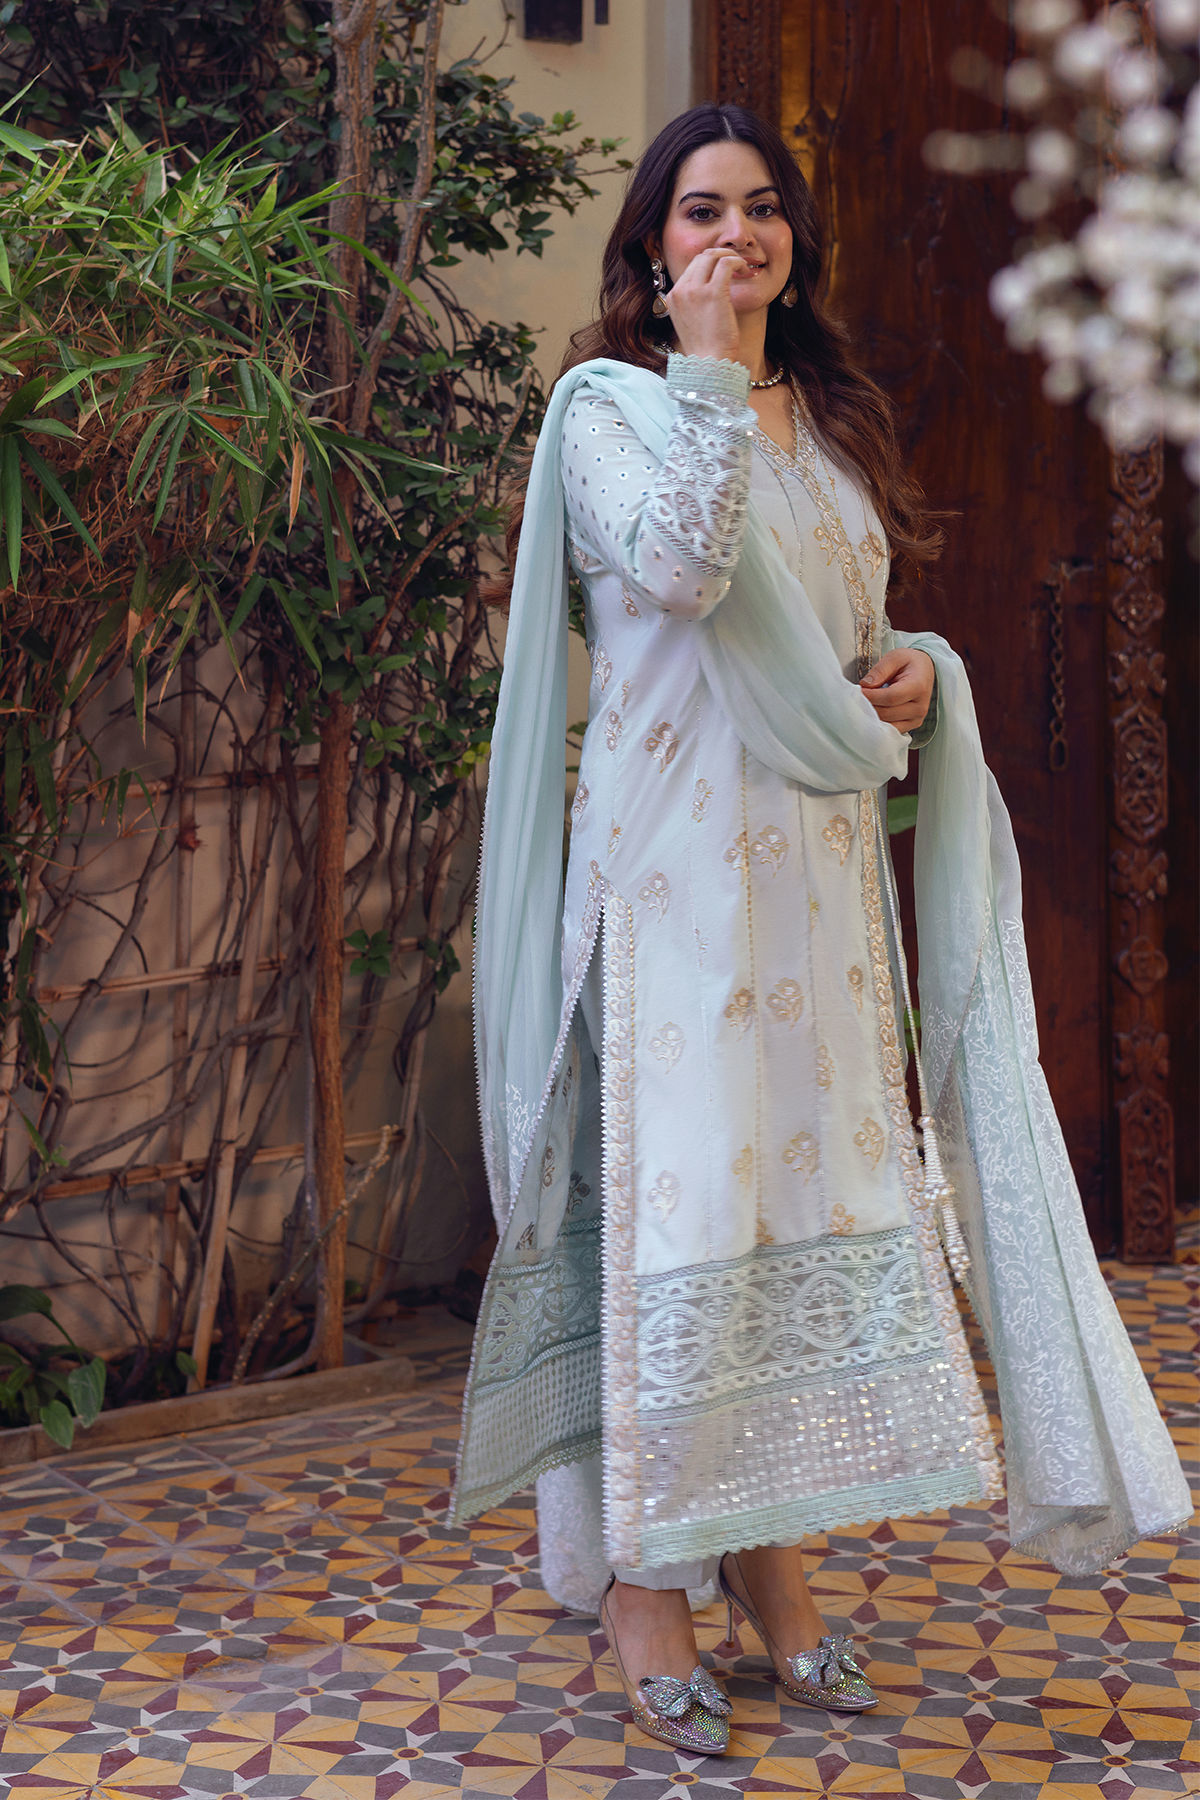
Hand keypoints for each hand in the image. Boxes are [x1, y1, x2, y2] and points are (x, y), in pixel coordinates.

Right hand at [660, 246, 746, 364]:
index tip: (724, 272)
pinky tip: (744, 271)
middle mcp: (681, 290)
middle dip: (720, 256)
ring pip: (713, 255)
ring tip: (742, 268)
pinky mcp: (713, 293)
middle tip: (735, 266)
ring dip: (730, 256)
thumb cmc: (705, 351)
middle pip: (700, 257)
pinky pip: (726, 263)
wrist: (708, 366)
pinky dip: (737, 262)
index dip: (710, 265)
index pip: (691, 268)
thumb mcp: (692, 323)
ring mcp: (695, 290)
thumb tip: (709, 292)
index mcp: (673, 297)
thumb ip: (694, 305)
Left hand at [860, 647, 933, 733]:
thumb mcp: (895, 657)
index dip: (871, 696)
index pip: (890, 697)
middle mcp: (920, 706)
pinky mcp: (911, 726)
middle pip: (887, 713)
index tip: (857, 691)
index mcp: (918, 687)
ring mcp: (916, 719)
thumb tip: (865, 685)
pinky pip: (890, 730)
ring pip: (887, 725)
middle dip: (868, 706)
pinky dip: (878, 723)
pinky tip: (871, 713)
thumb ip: (880, 670)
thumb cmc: (909, 662)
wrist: (924, 671)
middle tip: (855, 698)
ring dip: (871, 716)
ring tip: (862, 705)